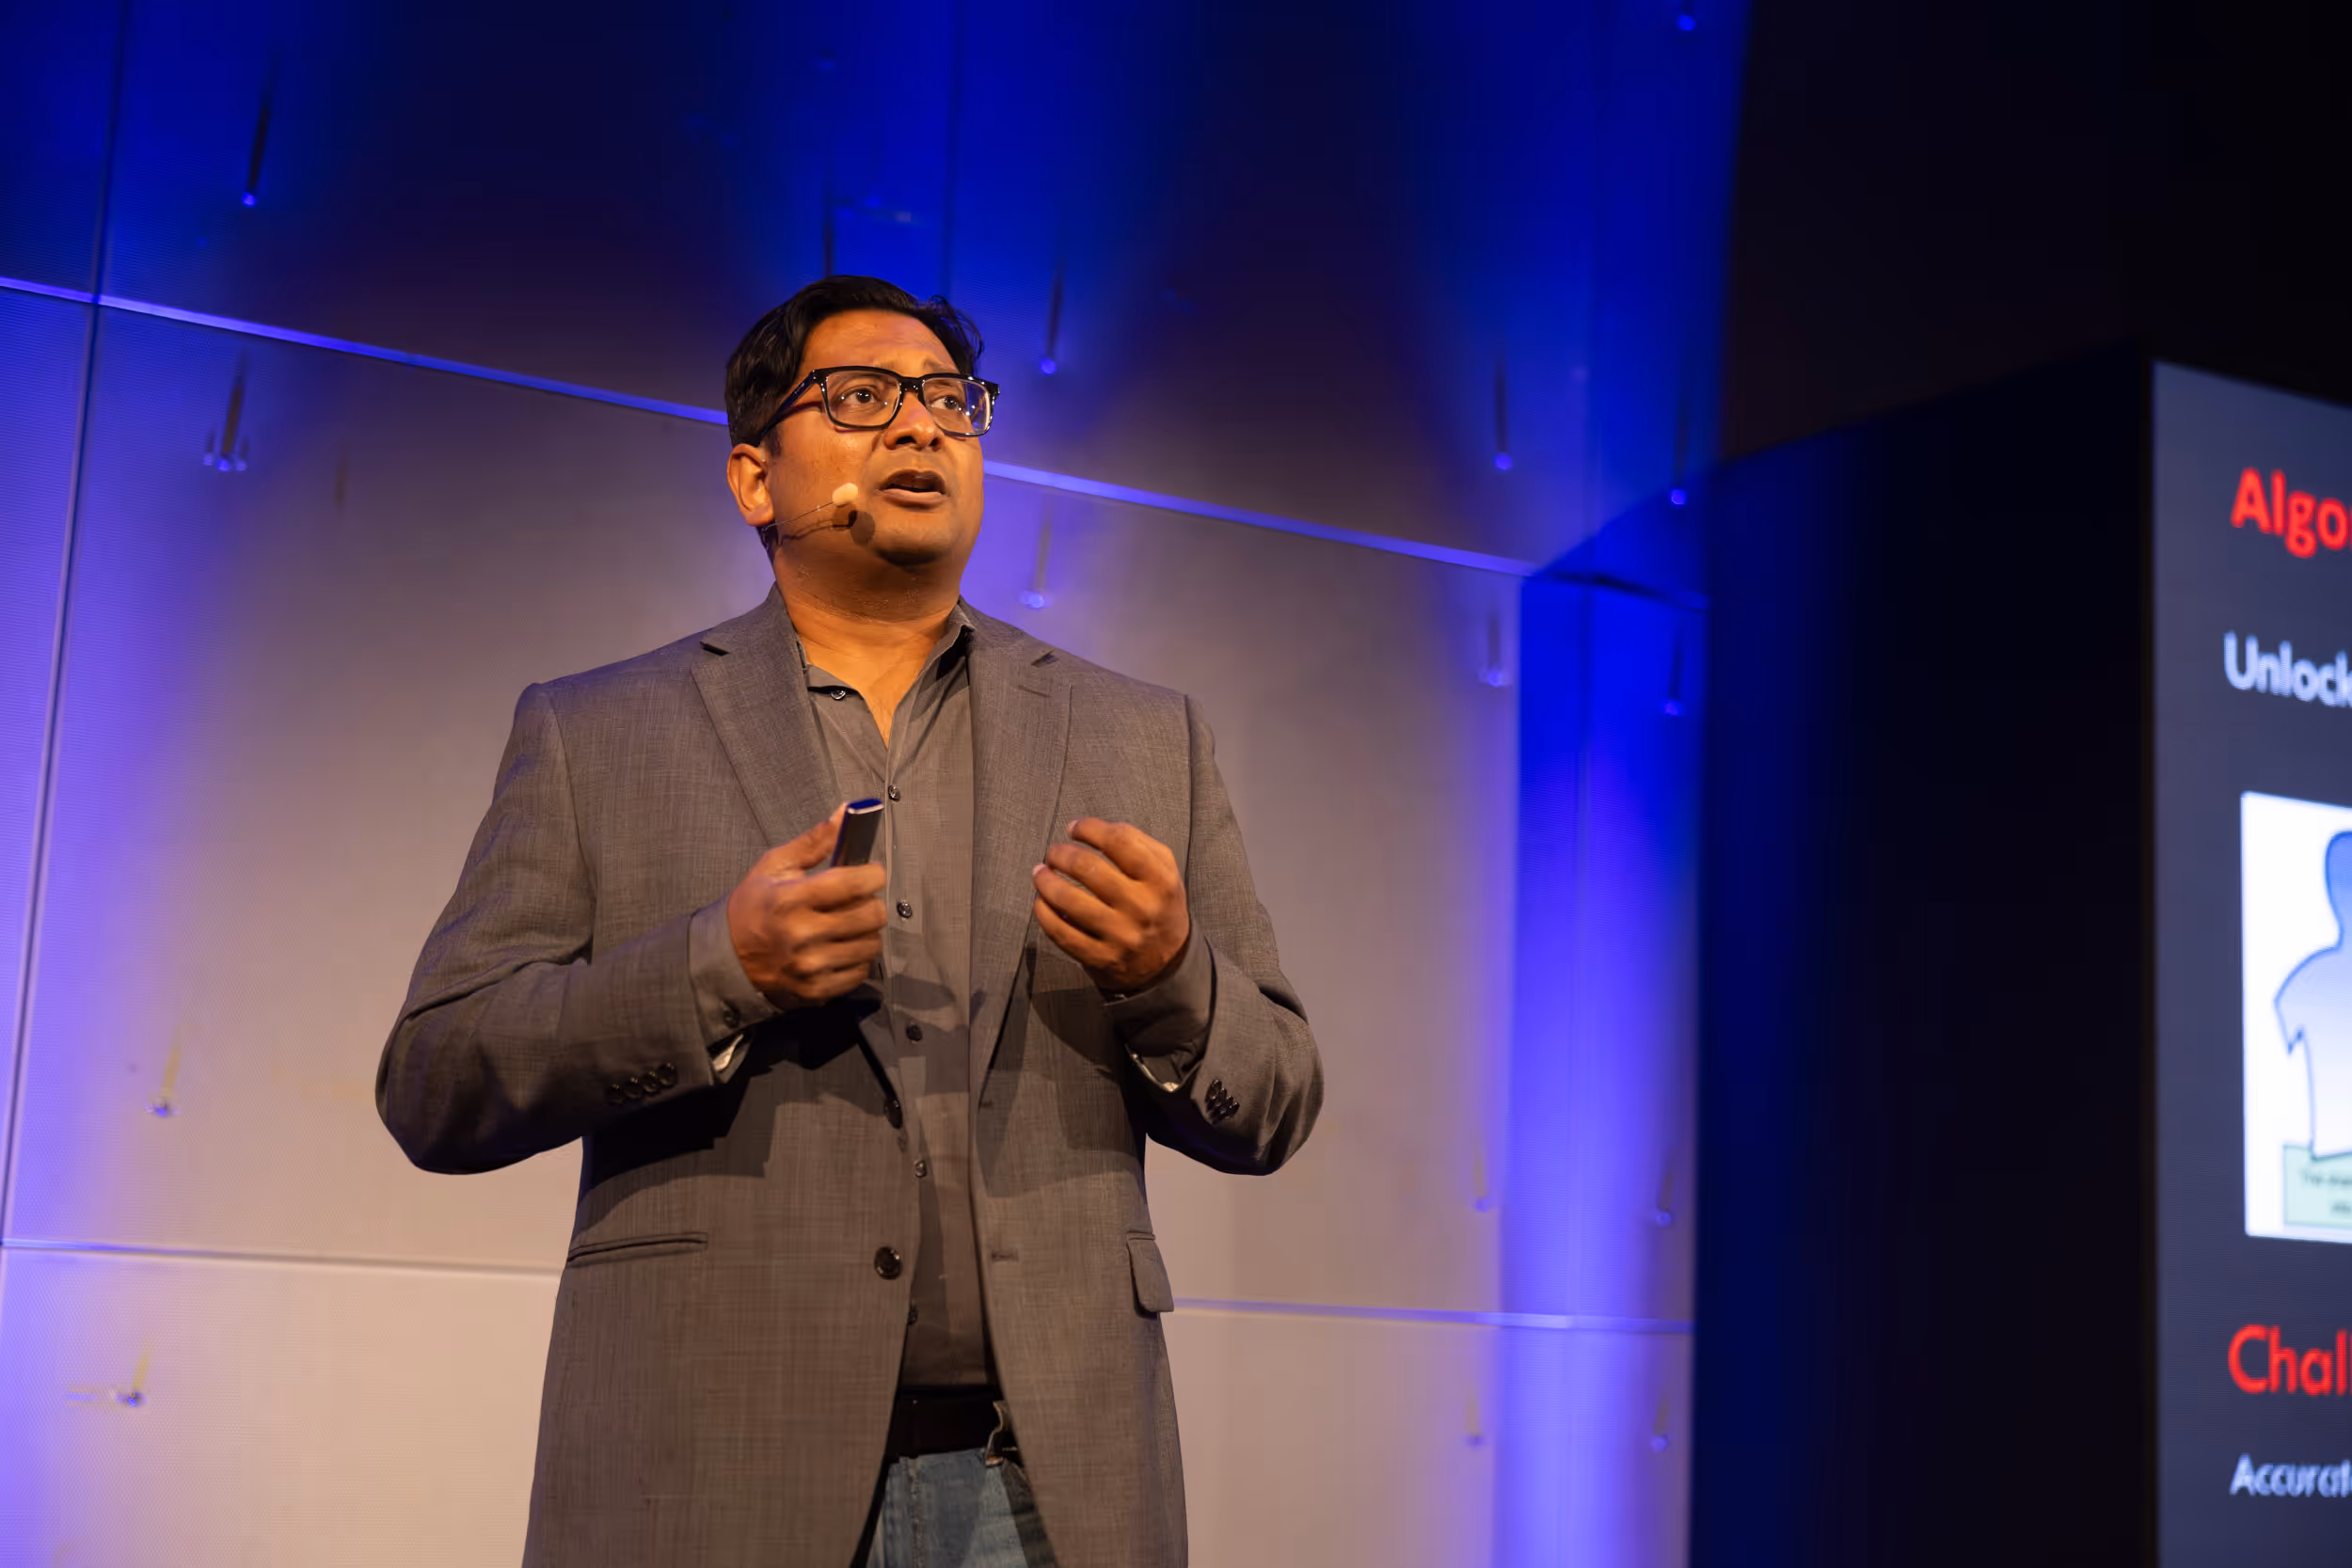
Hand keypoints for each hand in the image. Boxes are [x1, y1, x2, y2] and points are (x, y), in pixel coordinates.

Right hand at [726, 806, 887, 1005]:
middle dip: (871, 902)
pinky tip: (841, 948)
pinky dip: (857, 958)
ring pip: (871, 945)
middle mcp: (803, 934)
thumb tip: (848, 811)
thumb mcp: (776, 865)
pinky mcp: (816, 989)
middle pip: (871, 915)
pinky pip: (860, 971)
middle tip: (857, 900)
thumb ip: (815, 841)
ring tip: (848, 925)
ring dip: (866, 932)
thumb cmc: (753, 905)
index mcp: (792, 898)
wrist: (726, 956)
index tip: (869, 873)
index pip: (856, 883)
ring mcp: (810, 965)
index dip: (872, 874)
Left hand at [1031, 818, 1190, 991]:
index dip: (1089, 828)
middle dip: (1061, 854)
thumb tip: (1088, 828)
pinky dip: (1044, 913)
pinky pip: (1061, 932)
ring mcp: (1120, 935)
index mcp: (1160, 881)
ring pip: (1069, 900)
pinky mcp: (1100, 957)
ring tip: (1041, 873)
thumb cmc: (1159, 905)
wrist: (1169, 961)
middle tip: (1054, 853)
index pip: (1119, 841)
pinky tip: (1042, 902)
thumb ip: (1136, 842)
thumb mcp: (1165, 870)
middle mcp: (1142, 907)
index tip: (1074, 828)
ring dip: (1046, 881)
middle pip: (1088, 868)